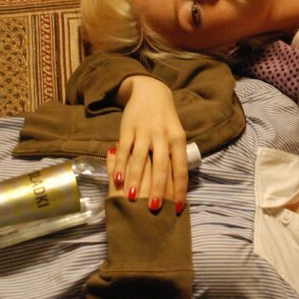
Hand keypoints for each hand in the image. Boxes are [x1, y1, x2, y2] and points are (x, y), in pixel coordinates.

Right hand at [107, 75, 187, 212]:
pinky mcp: (128, 128)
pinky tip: (118, 179)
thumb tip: (177, 185)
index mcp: (178, 139)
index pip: (180, 168)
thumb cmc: (165, 119)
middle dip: (157, 188)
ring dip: (136, 179)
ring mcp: (144, 132)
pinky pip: (124, 150)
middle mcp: (163, 136)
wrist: (150, 91)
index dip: (179, 189)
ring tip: (132, 197)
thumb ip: (175, 155)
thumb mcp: (176, 134)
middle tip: (153, 208)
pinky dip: (121, 165)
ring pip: (140, 159)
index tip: (177, 208)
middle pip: (161, 166)